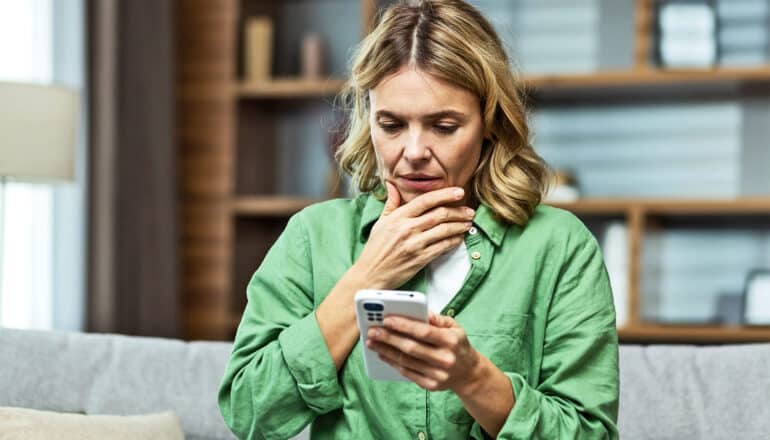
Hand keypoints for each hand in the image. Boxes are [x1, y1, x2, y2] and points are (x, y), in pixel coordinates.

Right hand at [351, 182, 474, 289]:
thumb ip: (391, 203)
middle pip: (439, 214)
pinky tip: (459, 238)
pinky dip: (454, 241)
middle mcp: (407, 229)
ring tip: (468, 223)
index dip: (445, 194)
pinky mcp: (420, 259)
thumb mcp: (380, 222)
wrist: (371, 274)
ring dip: (460, 225)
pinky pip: (442, 247)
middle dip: (458, 211)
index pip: (426, 201)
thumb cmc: (375, 249)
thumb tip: (392, 185)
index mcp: (398, 217)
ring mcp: (415, 244)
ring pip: (444, 230)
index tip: (458, 192)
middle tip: (469, 210)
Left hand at [366, 312, 482, 392]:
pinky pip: (407, 373)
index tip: (386, 319)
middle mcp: (445, 358)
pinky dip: (393, 363)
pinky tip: (383, 354)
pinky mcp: (431, 385)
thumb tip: (418, 310)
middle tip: (372, 331)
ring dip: (386, 351)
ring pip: (406, 361)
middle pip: (411, 348)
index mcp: (451, 341)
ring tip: (372, 342)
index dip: (403, 325)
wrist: (469, 373)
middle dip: (388, 338)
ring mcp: (438, 374)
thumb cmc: (457, 345)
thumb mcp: (454, 327)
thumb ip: (436, 318)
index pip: (424, 332)